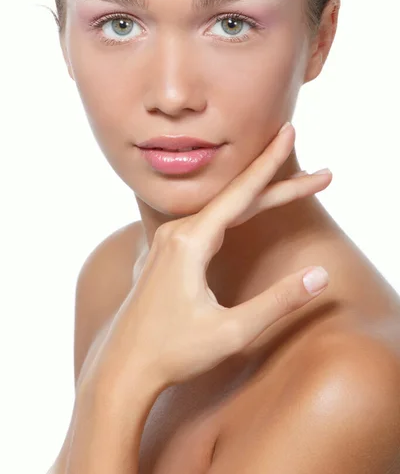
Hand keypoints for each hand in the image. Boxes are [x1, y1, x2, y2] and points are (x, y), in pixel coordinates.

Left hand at [83, 122, 331, 394]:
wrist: (124, 366)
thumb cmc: (173, 351)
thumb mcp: (232, 332)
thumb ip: (278, 301)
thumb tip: (320, 276)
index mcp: (190, 242)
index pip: (242, 193)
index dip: (271, 163)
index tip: (289, 131)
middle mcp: (177, 232)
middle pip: (239, 199)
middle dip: (281, 185)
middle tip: (321, 176)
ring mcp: (169, 240)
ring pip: (224, 209)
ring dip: (261, 198)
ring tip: (295, 188)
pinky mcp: (169, 251)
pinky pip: (209, 221)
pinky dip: (238, 211)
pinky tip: (250, 208)